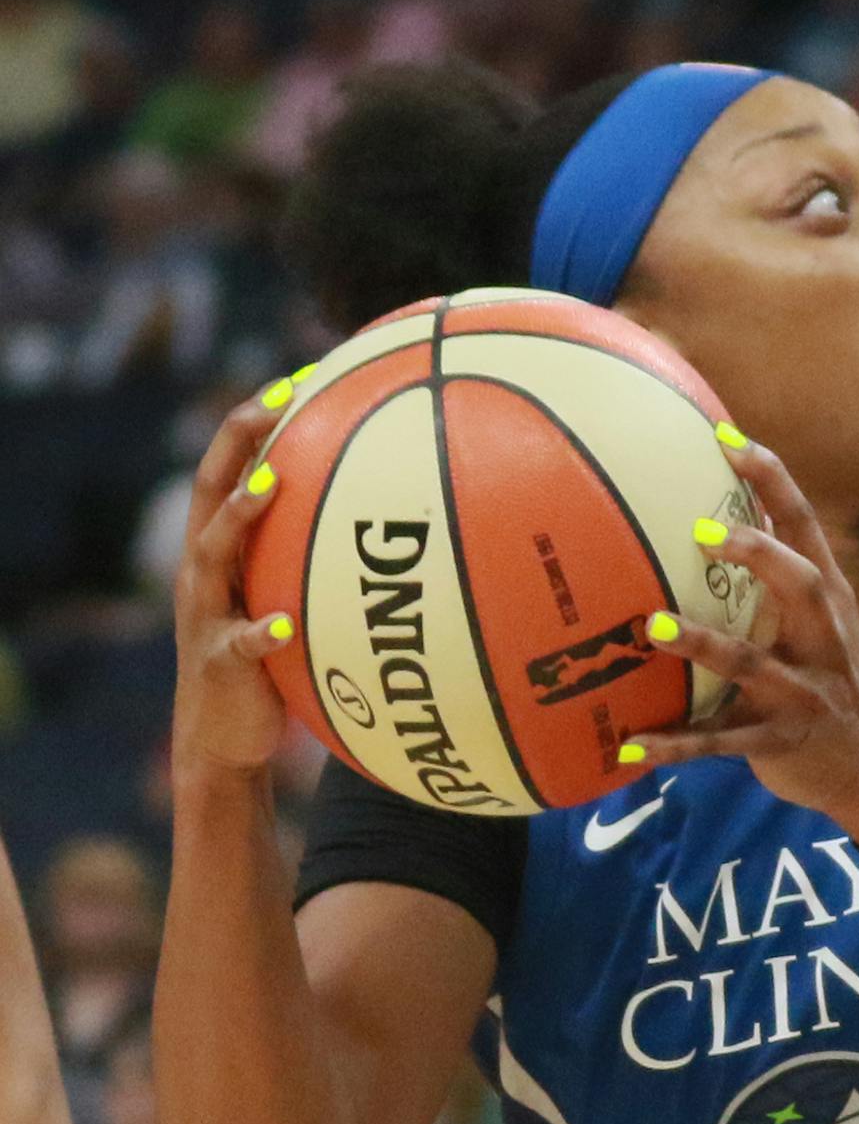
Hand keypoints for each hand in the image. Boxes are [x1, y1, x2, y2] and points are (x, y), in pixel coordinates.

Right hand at [171, 389, 295, 781]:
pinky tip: (283, 625)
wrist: (223, 741)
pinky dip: (260, 633)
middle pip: (209, 491)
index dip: (249, 426)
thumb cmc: (270, 671)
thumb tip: (390, 541)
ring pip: (212, 554)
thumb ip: (314, 571)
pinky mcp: (219, 665)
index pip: (226, 474)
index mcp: (218, 555)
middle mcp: (202, 574)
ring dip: (238, 516)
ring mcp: (205, 616)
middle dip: (237, 442)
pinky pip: (240, 645)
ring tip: (268, 485)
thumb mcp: (288, 609)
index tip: (290, 381)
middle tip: (271, 402)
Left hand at [620, 437, 858, 845]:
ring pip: (754, 666)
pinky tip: (630, 744)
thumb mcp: (818, 622)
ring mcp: (804, 693)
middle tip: (701, 530)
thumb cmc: (826, 680)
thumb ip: (778, 575)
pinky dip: (678, 745)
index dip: (772, 479)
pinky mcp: (780, 741)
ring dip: (705, 644)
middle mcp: (823, 639)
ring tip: (656, 625)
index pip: (806, 526)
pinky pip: (723, 743)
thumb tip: (717, 506)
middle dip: (758, 554)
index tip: (727, 436)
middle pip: (802, 584)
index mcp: (828, 601)